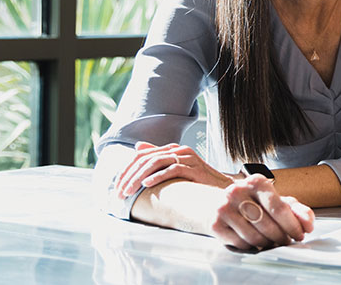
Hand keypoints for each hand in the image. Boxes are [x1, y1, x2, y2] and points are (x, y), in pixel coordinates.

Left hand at [114, 141, 233, 198]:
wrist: (223, 188)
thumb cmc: (199, 181)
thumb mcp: (176, 168)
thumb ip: (158, 157)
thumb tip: (138, 147)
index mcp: (173, 149)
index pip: (142, 155)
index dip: (127, 170)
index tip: (117, 186)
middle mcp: (179, 150)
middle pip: (146, 159)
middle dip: (129, 176)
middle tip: (119, 192)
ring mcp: (187, 158)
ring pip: (155, 163)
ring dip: (138, 178)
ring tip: (129, 191)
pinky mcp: (194, 168)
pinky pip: (172, 169)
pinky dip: (157, 176)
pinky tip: (147, 185)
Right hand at [210, 174, 314, 249]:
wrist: (217, 202)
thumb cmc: (252, 201)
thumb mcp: (276, 200)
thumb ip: (296, 210)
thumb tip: (308, 224)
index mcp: (256, 182)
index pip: (278, 208)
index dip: (292, 225)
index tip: (300, 235)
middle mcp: (237, 192)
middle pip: (267, 224)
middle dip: (282, 237)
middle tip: (287, 241)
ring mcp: (224, 208)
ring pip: (254, 236)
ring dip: (268, 243)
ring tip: (272, 241)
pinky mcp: (215, 224)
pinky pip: (241, 243)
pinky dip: (252, 247)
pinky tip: (256, 242)